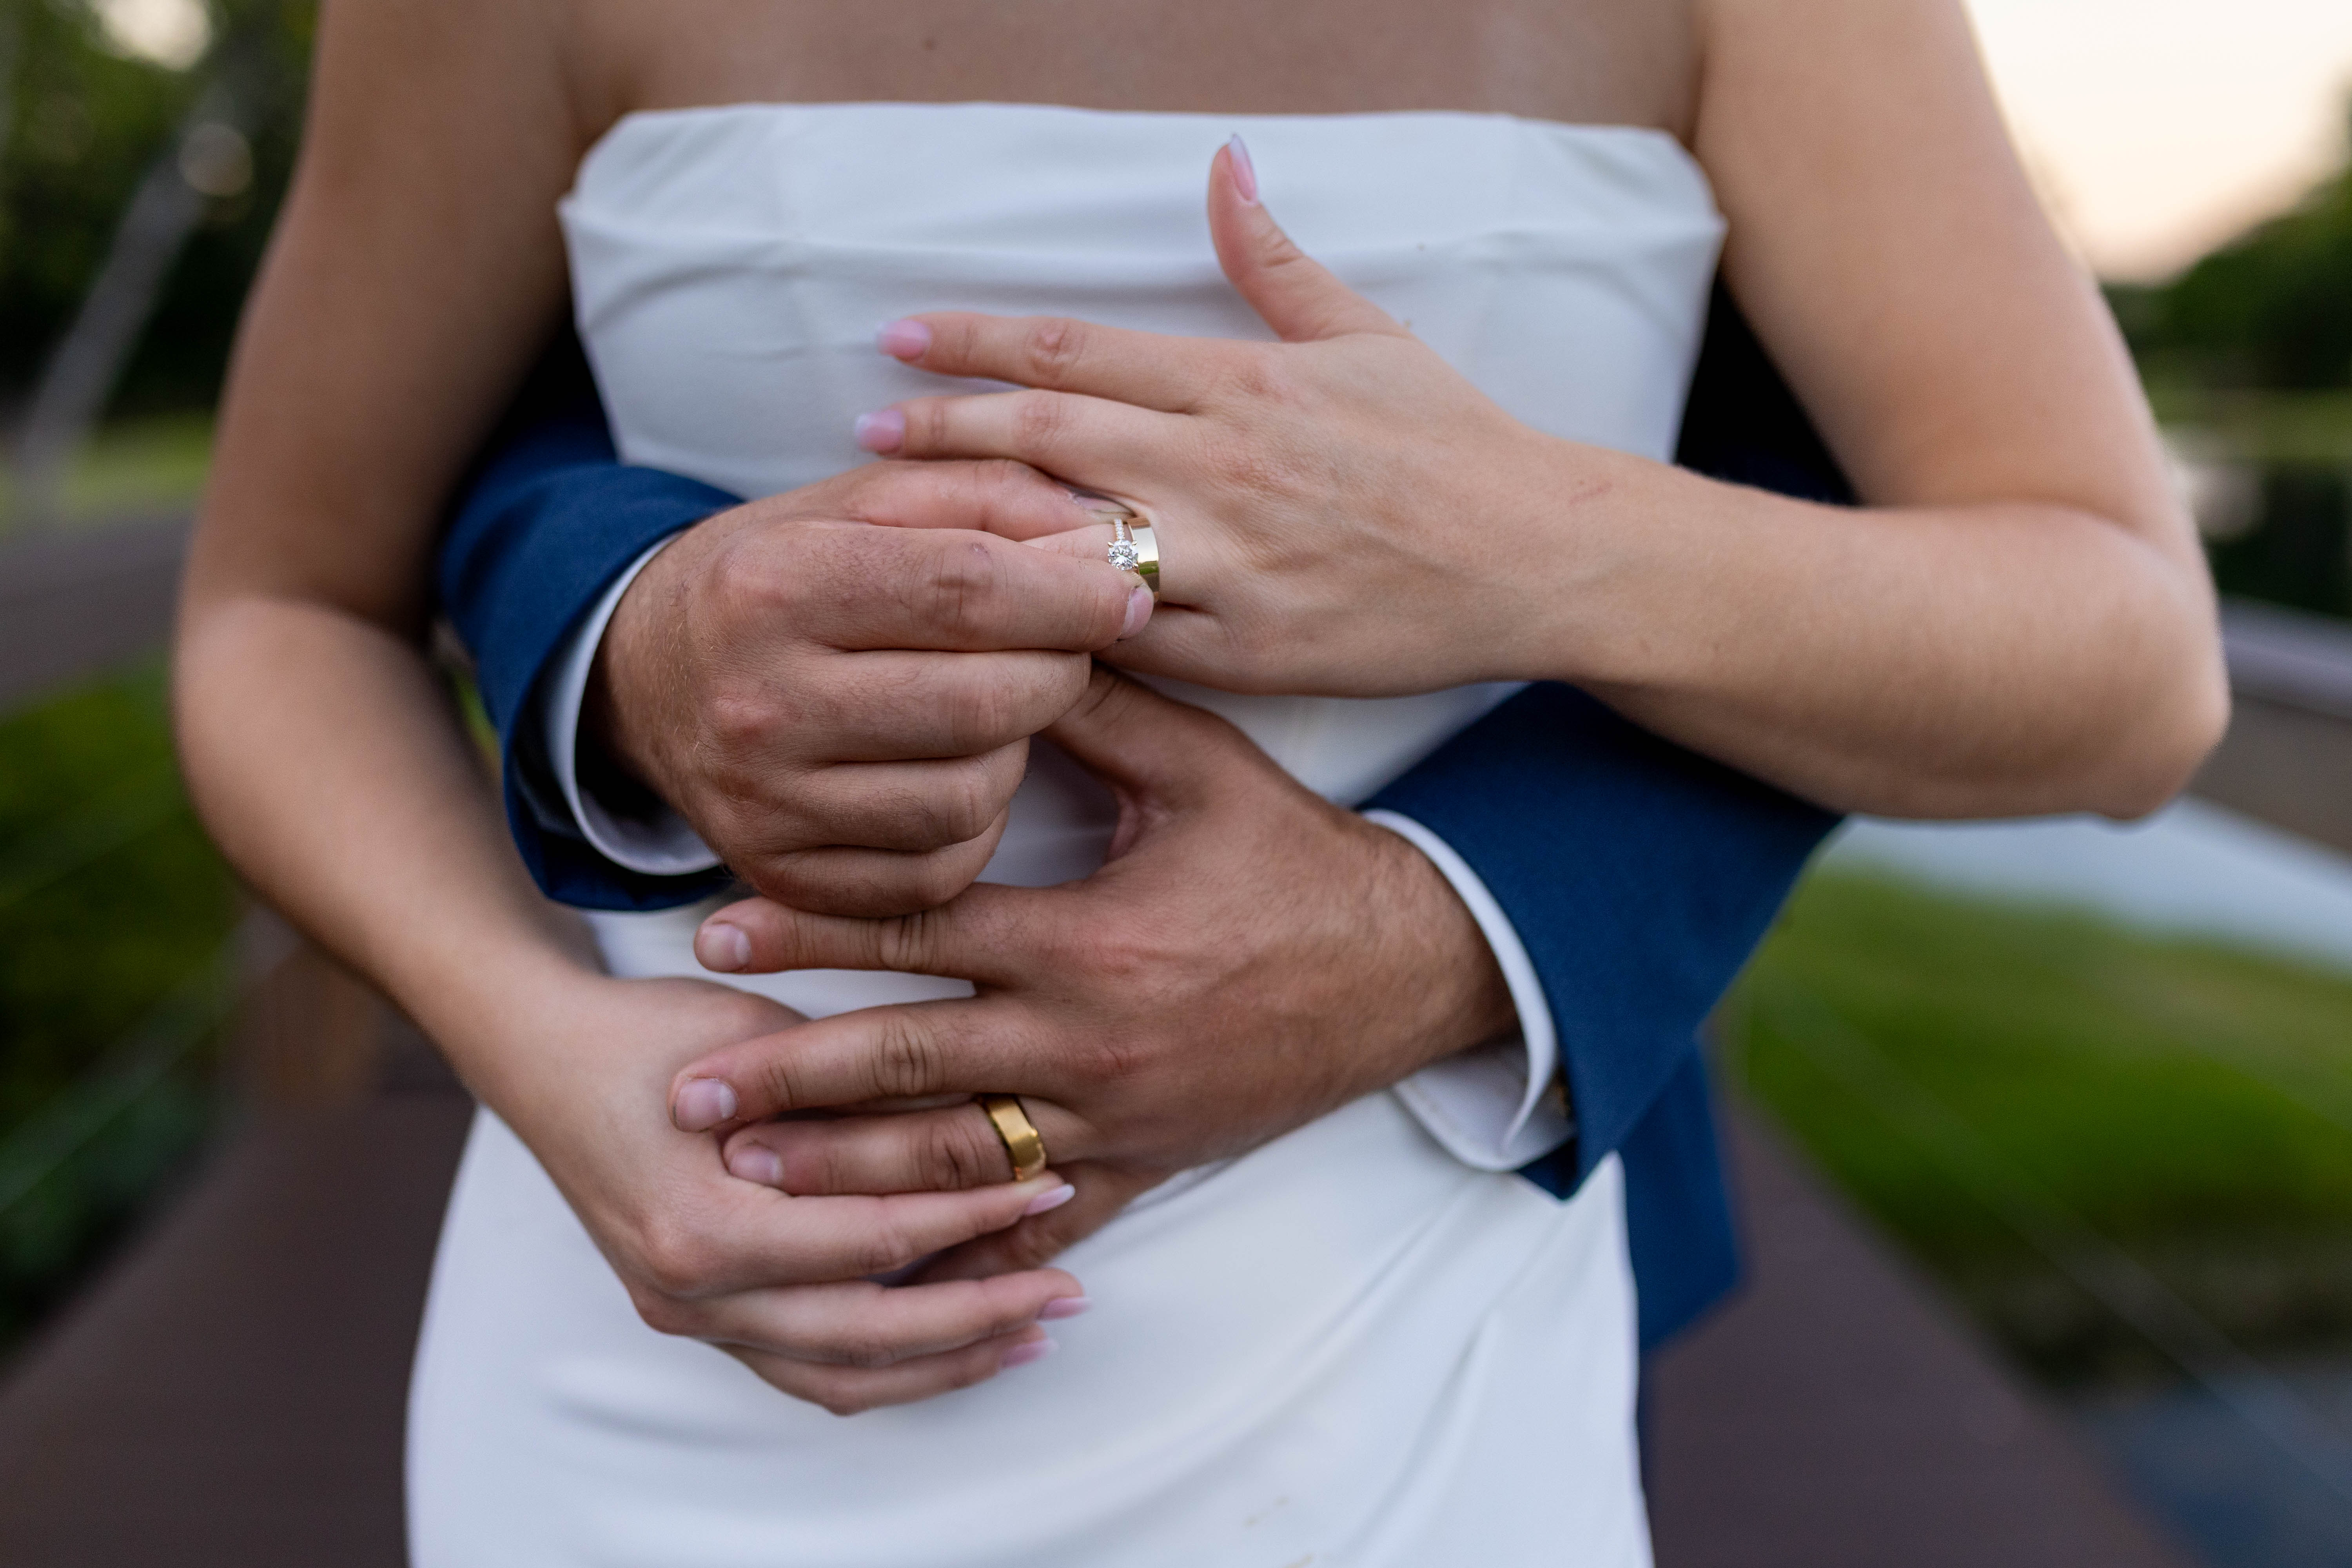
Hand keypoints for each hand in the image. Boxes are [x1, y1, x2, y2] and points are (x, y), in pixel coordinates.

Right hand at [472, 971, 1087, 1414]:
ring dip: (944, 1362)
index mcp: (704, 1226)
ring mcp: (688, 1317)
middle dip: (981, 1315)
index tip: (1049, 1184)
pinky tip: (953, 1347)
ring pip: (841, 1377)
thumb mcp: (770, 1046)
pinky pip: (806, 1372)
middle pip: (867, 1335)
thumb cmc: (659, 1033)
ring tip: (1031, 1334)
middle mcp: (690, 1293)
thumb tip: (988, 1125)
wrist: (546, 1057)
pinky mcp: (697, 1319)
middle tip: (1067, 1289)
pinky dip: (887, 1367)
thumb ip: (863, 1101)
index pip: (873, 1240)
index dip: (971, 1216)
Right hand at [588, 459, 1149, 915]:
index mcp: (773, 583)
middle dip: (1059, 670)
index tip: (1125, 591)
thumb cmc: (780, 575)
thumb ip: (988, 496)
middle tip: (1067, 648)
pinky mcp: (783, 874)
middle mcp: (757, 701)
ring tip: (991, 706)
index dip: (1072, 592)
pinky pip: (939, 868)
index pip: (966, 588)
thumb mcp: (862, 502)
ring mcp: (765, 802)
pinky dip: (974, 822)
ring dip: (1016, 749)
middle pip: (983, 700)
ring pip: (973, 795)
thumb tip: (1105, 537)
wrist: (647, 673)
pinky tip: (950, 769)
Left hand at [664, 667, 1516, 1273]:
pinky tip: (892, 1266)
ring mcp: (1115, 1117)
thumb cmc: (1299, 861)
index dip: (809, 929)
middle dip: (788, 1081)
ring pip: (954, 1161)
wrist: (1409, 968)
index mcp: (1087, 940)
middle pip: (906, 1068)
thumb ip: (1099, 709)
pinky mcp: (1147, 1163)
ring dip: (843, 1174)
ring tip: (749, 1178)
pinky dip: (968, 1247)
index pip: (917, 930)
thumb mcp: (1206, 768)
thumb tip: (1010, 634)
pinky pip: (1045, 1221)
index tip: (714, 936)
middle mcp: (1087, 1042)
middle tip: (685, 1093)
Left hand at [851, 137, 1573, 698]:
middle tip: (862, 436)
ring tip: (896, 529)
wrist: (1537, 554)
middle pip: (1049, 440)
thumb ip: (1274, 259)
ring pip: (1075, 540)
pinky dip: (1062, 631)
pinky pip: (1133, 640)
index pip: (1076, 352)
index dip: (977, 343)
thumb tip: (1225, 165)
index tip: (901, 340)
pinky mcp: (1251, 647)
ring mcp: (1234, 563)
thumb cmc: (1450, 444)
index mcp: (1241, 385)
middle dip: (944, 435)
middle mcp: (1223, 467)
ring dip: (978, 532)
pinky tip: (993, 629)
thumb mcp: (1365, 334)